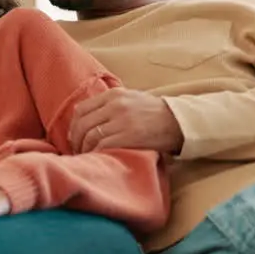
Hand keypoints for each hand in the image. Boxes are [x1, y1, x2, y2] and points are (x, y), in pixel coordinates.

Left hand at [69, 88, 184, 154]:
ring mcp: (122, 120)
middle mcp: (115, 105)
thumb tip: (85, 117)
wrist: (180, 122)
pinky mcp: (130, 136)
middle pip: (82, 123)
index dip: (73, 126)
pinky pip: (102, 145)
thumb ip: (109, 104)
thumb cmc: (155, 113)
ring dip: (84, 149)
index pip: (81, 109)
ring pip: (89, 135)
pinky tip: (97, 158)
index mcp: (114, 95)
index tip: (75, 137)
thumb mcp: (131, 99)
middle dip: (75, 140)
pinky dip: (95, 153)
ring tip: (86, 156)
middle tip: (77, 150)